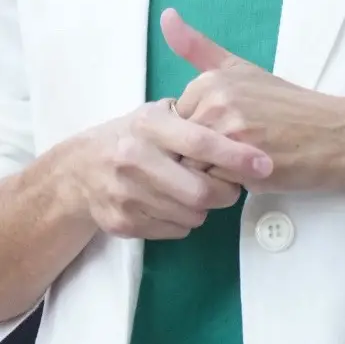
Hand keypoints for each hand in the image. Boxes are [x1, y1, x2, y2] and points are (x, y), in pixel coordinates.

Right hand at [65, 98, 271, 240]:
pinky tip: (175, 204)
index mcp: (149, 125)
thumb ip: (193, 116)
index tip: (264, 163)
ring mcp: (125, 193)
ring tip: (199, 193)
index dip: (236, 155)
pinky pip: (173, 230)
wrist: (80, 169)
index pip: (201, 141)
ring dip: (205, 208)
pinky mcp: (121, 222)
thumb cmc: (135, 135)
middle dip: (225, 192)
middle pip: (199, 190)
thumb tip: (240, 122)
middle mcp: (133, 157)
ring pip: (189, 214)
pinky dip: (184, 221)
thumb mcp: (157, 113)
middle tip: (233, 187)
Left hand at [162, 9, 344, 193]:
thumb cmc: (285, 106)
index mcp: (211, 79)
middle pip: (182, 146)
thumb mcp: (241, 69)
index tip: (230, 126)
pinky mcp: (242, 161)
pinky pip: (214, 185)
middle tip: (242, 144)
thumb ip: (198, 47)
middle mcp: (216, 100)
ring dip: (216, 172)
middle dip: (205, 154)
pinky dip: (231, 185)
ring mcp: (229, 130)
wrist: (333, 134)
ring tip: (246, 158)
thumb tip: (166, 15)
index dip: (201, 132)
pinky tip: (254, 172)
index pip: (176, 122)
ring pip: (195, 167)